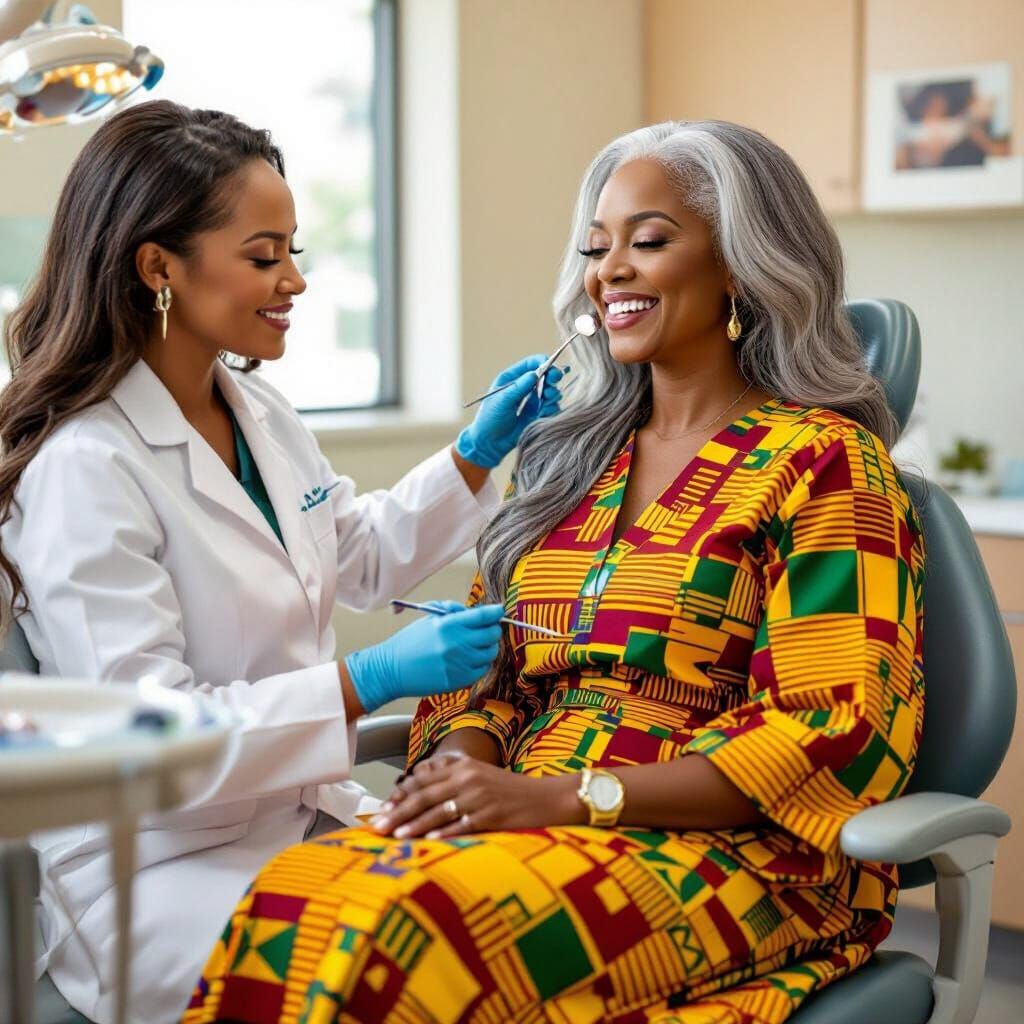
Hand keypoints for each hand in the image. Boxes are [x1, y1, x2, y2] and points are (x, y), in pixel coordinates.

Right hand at [344, 602, 504, 714]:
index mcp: (449, 625)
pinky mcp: (460, 680)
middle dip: (492, 629)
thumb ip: (454, 612)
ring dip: (487, 647)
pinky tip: (468, 659)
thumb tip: (476, 612)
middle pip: (492, 634)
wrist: (392, 670)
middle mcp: (458, 644)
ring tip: (474, 646)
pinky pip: (482, 670)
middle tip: (485, 629)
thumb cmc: (409, 642)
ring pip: (491, 653)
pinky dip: (480, 663)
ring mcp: (460, 664)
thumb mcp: (429, 618)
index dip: (495, 612)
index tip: (499, 610)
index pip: (484, 616)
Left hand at [370, 751, 584, 837]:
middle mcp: (469, 779)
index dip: (400, 795)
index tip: (382, 808)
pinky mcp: (492, 816)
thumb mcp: (481, 774)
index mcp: (464, 767)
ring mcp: (480, 798)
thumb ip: (453, 775)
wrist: (547, 798)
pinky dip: (444, 833)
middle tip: (378, 825)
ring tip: (396, 835)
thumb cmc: (510, 790)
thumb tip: (421, 783)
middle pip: (425, 796)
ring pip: (439, 811)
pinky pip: (463, 826)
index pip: (423, 780)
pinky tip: (429, 841)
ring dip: (415, 824)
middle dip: (399, 811)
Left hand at [455, 356, 565, 468]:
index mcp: (513, 378)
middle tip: (555, 379)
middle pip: (546, 375)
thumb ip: (519, 387)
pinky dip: (552, 407)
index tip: (549, 365)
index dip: (542, 362)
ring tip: (547, 397)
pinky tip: (543, 412)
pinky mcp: (539, 414)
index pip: (531, 363)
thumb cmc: (490, 418)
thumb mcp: (502, 400)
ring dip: (552, 392)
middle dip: (552, 376)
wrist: (490, 443)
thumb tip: (535, 374)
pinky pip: (552, 407)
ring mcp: (533, 401)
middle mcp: (525, 387)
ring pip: (551, 391)